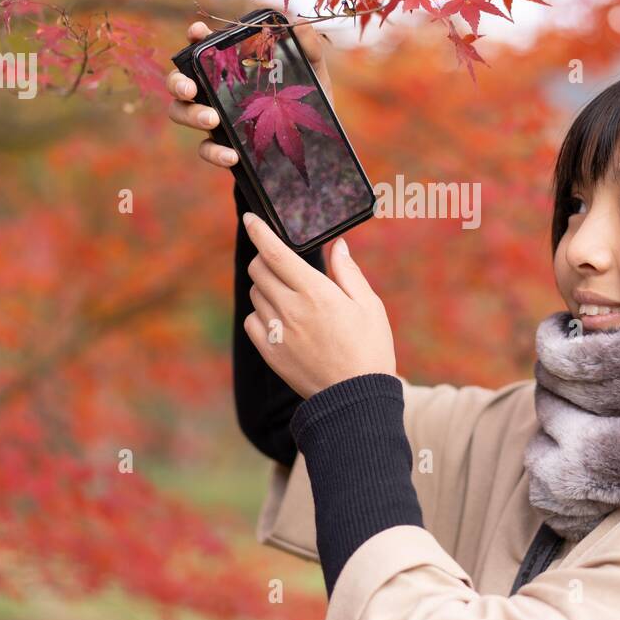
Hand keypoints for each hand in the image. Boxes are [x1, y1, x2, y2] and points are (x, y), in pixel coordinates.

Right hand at [165, 12, 333, 170]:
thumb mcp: (312, 73)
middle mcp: (215, 88)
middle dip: (178, 82)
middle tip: (191, 89)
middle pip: (180, 80)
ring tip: (212, 119)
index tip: (198, 32)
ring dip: (191, 115)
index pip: (205, 46)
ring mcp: (214, 116)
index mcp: (232, 65)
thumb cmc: (305, 98)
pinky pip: (206, 148)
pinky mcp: (222, 145)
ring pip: (181, 112)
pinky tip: (232, 154)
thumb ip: (308, 48)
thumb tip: (299, 23)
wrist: (315, 142)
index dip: (195, 37)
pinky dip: (215, 152)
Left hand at [240, 210, 395, 399]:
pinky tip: (283, 319)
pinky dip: (262, 313)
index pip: (276, 253)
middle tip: (282, 262)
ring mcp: (277, 331)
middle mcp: (290, 309)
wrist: (355, 400)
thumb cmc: (370, 350)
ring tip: (291, 296)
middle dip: (266, 258)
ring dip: (267, 286)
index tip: (249, 219)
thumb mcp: (369, 306)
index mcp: (316, 293)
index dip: (258, 231)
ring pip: (256, 293)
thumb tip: (338, 246)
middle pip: (259, 269)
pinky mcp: (270, 352)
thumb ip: (348, 273)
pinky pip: (253, 320)